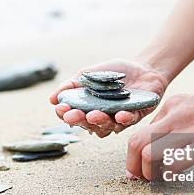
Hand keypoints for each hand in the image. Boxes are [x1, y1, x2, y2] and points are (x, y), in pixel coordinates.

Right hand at [49, 58, 168, 137]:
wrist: (142, 67)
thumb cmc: (113, 73)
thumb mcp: (87, 75)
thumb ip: (70, 86)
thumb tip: (51, 99)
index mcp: (88, 109)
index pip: (73, 116)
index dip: (66, 114)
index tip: (61, 109)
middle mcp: (102, 118)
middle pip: (88, 125)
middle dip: (80, 120)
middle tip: (74, 114)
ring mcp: (118, 119)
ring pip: (107, 127)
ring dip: (100, 122)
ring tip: (94, 115)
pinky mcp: (136, 116)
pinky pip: (130, 121)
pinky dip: (124, 119)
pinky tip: (120, 114)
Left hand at [126, 90, 193, 179]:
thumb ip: (174, 122)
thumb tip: (155, 146)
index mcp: (173, 105)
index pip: (140, 132)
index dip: (135, 155)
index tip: (138, 169)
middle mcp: (177, 115)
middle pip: (136, 143)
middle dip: (133, 166)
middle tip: (139, 179)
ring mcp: (192, 130)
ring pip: (150, 155)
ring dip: (149, 174)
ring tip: (156, 181)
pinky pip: (176, 165)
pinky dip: (169, 176)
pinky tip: (176, 179)